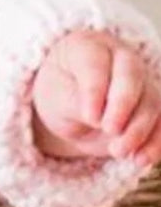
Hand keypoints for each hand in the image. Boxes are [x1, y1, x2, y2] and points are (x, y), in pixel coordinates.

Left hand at [31, 30, 160, 165]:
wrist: (71, 107)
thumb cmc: (59, 93)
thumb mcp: (55, 98)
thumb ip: (75, 103)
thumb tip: (98, 118)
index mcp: (88, 46)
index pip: (96, 63)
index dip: (95, 90)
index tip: (90, 117)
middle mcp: (120, 57)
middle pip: (131, 75)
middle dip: (123, 105)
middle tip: (110, 130)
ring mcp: (141, 80)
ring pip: (150, 101)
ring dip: (138, 130)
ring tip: (118, 152)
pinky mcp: (153, 106)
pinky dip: (155, 142)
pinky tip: (141, 160)